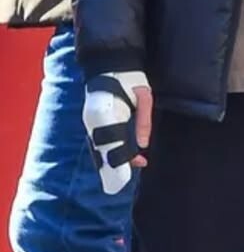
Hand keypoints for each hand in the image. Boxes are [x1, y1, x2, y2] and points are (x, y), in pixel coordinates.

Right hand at [82, 72, 152, 192]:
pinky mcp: (92, 121)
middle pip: (103, 150)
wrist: (111, 64)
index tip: (131, 169)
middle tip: (119, 186)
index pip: (113, 142)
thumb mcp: (144, 96)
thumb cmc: (131, 79)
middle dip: (112, 169)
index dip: (121, 159)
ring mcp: (91, 121)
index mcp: (107, 112)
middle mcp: (95, 119)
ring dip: (108, 164)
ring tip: (120, 180)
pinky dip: (105, 155)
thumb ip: (143, 121)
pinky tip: (118, 162)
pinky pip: (97, 143)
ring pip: (98, 149)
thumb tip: (143, 146)